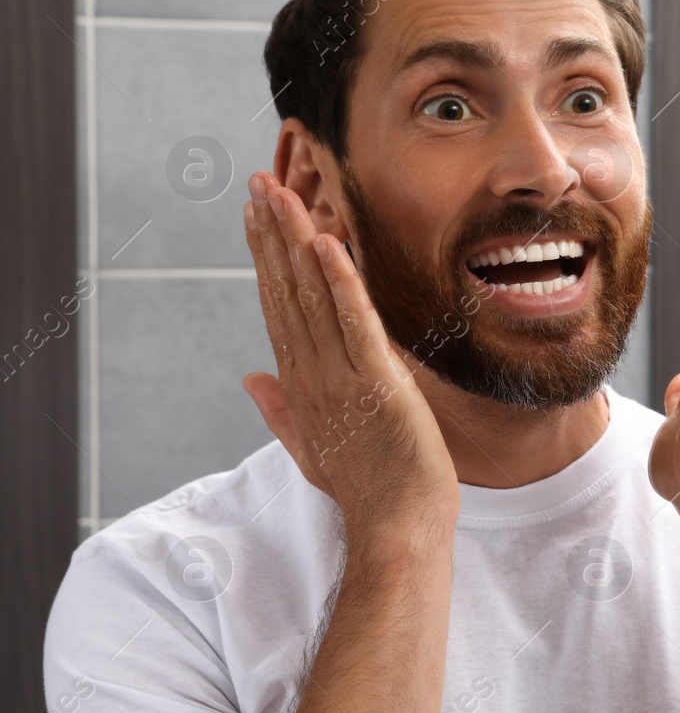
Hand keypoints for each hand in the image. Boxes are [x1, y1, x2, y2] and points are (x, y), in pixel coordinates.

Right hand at [241, 171, 458, 538]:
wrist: (397, 531)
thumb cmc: (367, 490)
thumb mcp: (314, 446)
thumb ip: (281, 410)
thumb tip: (250, 379)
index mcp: (301, 386)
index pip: (277, 308)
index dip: (265, 258)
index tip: (256, 216)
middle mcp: (311, 376)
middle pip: (285, 292)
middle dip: (271, 234)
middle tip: (259, 182)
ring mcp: (340, 379)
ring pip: (310, 297)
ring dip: (295, 241)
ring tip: (281, 192)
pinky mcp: (376, 385)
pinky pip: (355, 324)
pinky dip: (339, 282)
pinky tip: (327, 243)